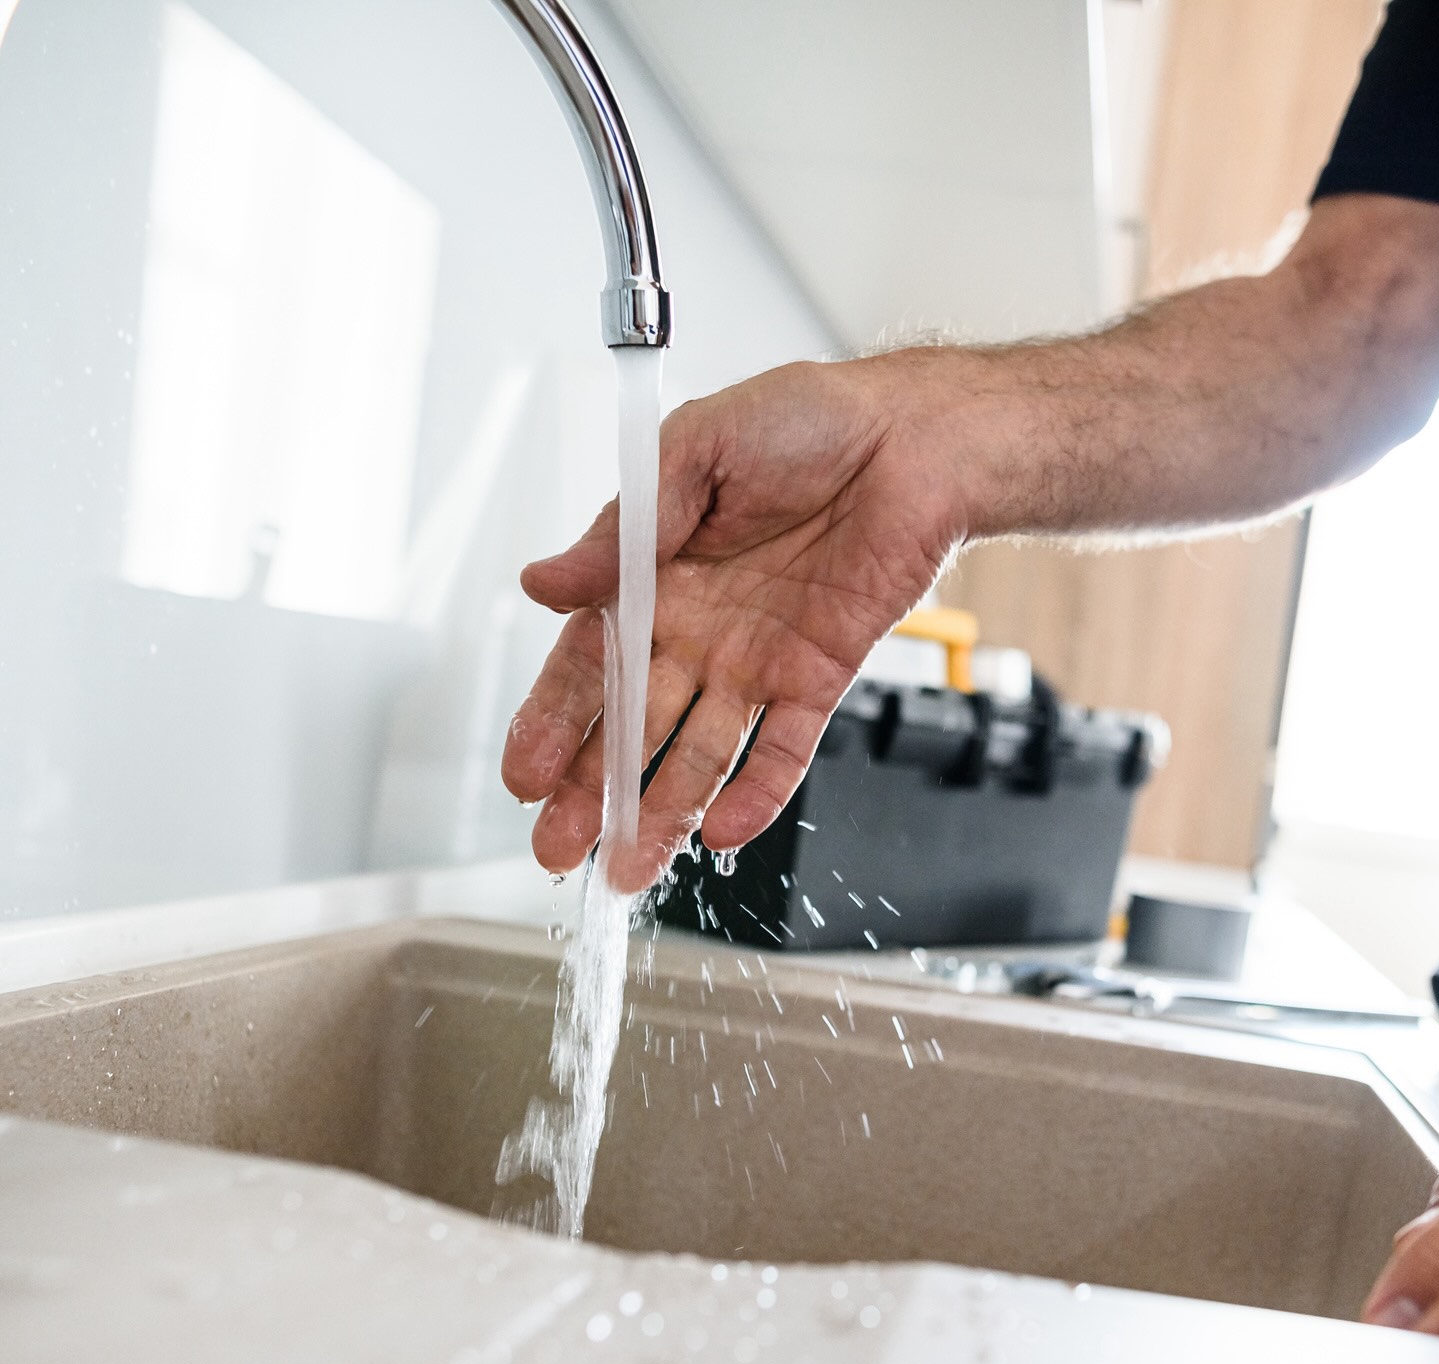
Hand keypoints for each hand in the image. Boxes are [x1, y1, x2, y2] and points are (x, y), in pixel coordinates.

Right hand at [501, 354, 970, 888]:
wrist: (914, 437)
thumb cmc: (806, 420)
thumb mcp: (694, 451)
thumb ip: (623, 530)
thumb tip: (544, 582)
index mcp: (654, 575)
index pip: (588, 664)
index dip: (554, 722)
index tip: (524, 776)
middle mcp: (697, 628)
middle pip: (632, 725)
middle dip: (591, 791)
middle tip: (555, 848)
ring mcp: (755, 659)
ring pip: (697, 752)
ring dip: (661, 811)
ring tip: (624, 868)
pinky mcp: (817, 676)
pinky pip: (782, 750)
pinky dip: (755, 794)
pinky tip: (721, 836)